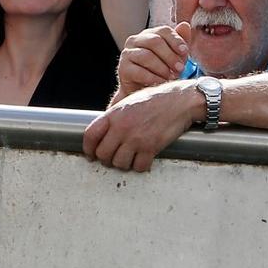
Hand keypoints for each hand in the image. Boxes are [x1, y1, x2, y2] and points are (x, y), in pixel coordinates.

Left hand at [83, 80, 202, 171]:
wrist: (180, 100)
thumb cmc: (155, 100)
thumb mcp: (127, 103)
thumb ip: (114, 118)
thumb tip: (104, 133)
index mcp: (113, 115)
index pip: (90, 135)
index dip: (88, 148)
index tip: (90, 154)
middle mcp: (122, 128)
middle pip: (103, 153)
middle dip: (106, 159)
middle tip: (112, 158)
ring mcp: (136, 138)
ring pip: (119, 163)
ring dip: (123, 164)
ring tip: (128, 159)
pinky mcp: (151, 147)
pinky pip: (138, 166)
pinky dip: (139, 167)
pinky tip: (142, 161)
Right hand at [114, 23, 189, 99]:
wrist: (142, 89)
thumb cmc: (160, 70)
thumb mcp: (174, 55)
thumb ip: (179, 41)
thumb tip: (184, 25)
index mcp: (149, 34)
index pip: (163, 31)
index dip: (176, 40)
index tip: (185, 51)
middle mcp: (135, 40)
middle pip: (154, 41)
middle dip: (170, 56)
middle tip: (180, 68)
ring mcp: (127, 53)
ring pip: (147, 56)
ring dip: (162, 68)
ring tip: (171, 77)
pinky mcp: (123, 68)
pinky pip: (139, 71)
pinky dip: (153, 78)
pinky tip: (161, 82)